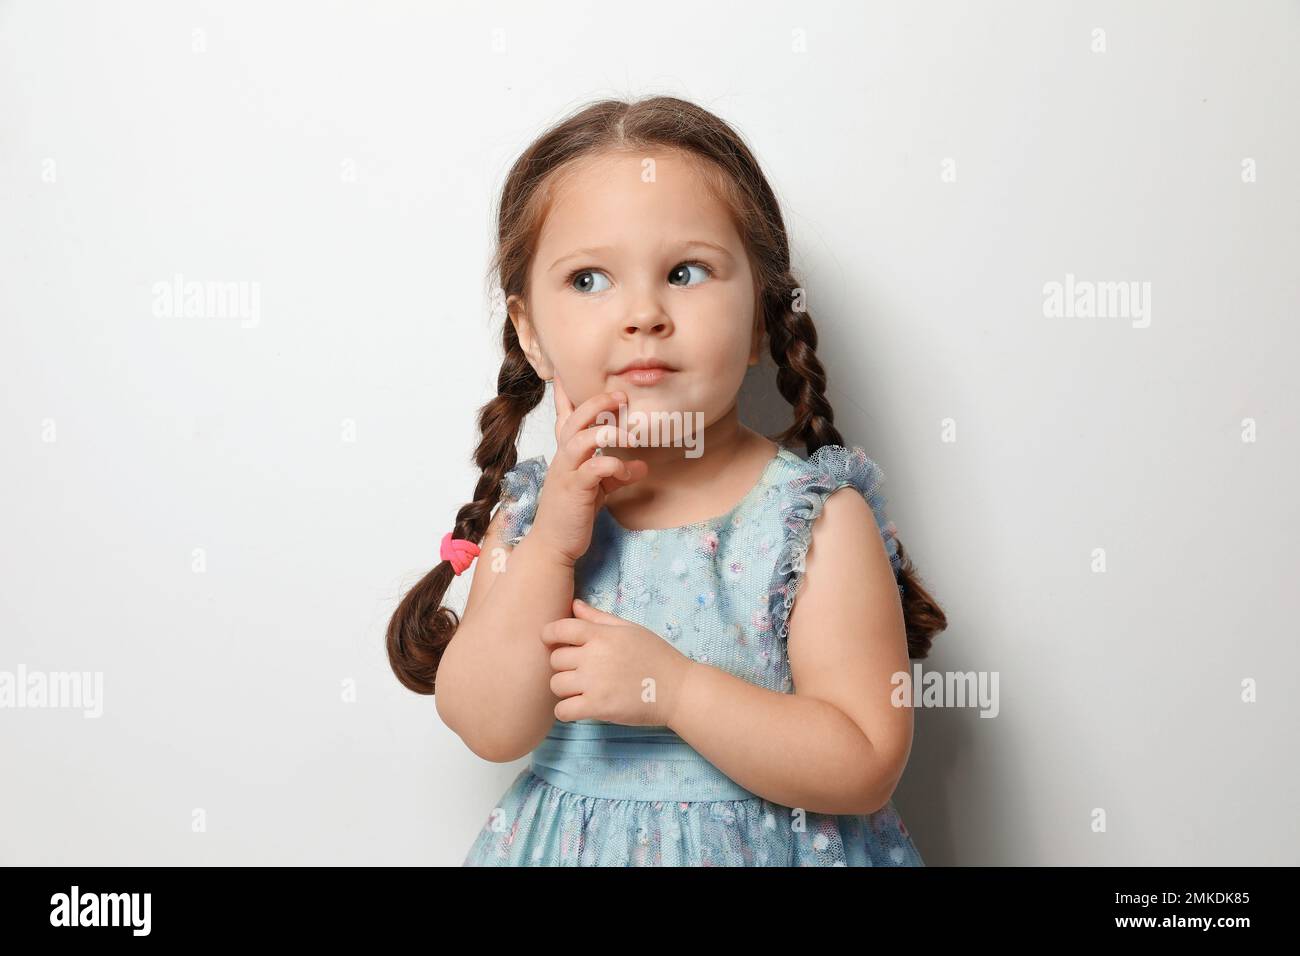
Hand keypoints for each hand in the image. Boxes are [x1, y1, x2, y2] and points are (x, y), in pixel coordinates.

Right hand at [528, 379, 649, 565]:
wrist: (554, 545)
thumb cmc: (573, 513)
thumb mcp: (598, 488)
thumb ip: (616, 472)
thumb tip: (642, 464)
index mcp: (567, 453)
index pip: (564, 416)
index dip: (564, 392)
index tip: (565, 369)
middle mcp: (563, 458)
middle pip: (575, 418)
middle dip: (597, 402)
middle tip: (621, 395)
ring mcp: (567, 473)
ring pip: (580, 439)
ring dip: (606, 431)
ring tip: (629, 432)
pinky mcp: (574, 491)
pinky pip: (592, 470)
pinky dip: (611, 464)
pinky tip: (627, 468)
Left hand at [541, 598, 696, 726]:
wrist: (678, 690)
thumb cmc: (656, 656)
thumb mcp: (630, 629)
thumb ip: (598, 618)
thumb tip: (574, 605)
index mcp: (601, 635)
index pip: (559, 629)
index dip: (549, 635)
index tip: (553, 643)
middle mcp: (594, 656)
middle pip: (555, 659)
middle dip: (562, 665)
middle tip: (577, 671)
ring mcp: (594, 683)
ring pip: (556, 685)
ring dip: (564, 689)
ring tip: (579, 690)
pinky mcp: (597, 707)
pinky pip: (563, 710)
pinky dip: (566, 711)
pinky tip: (577, 707)